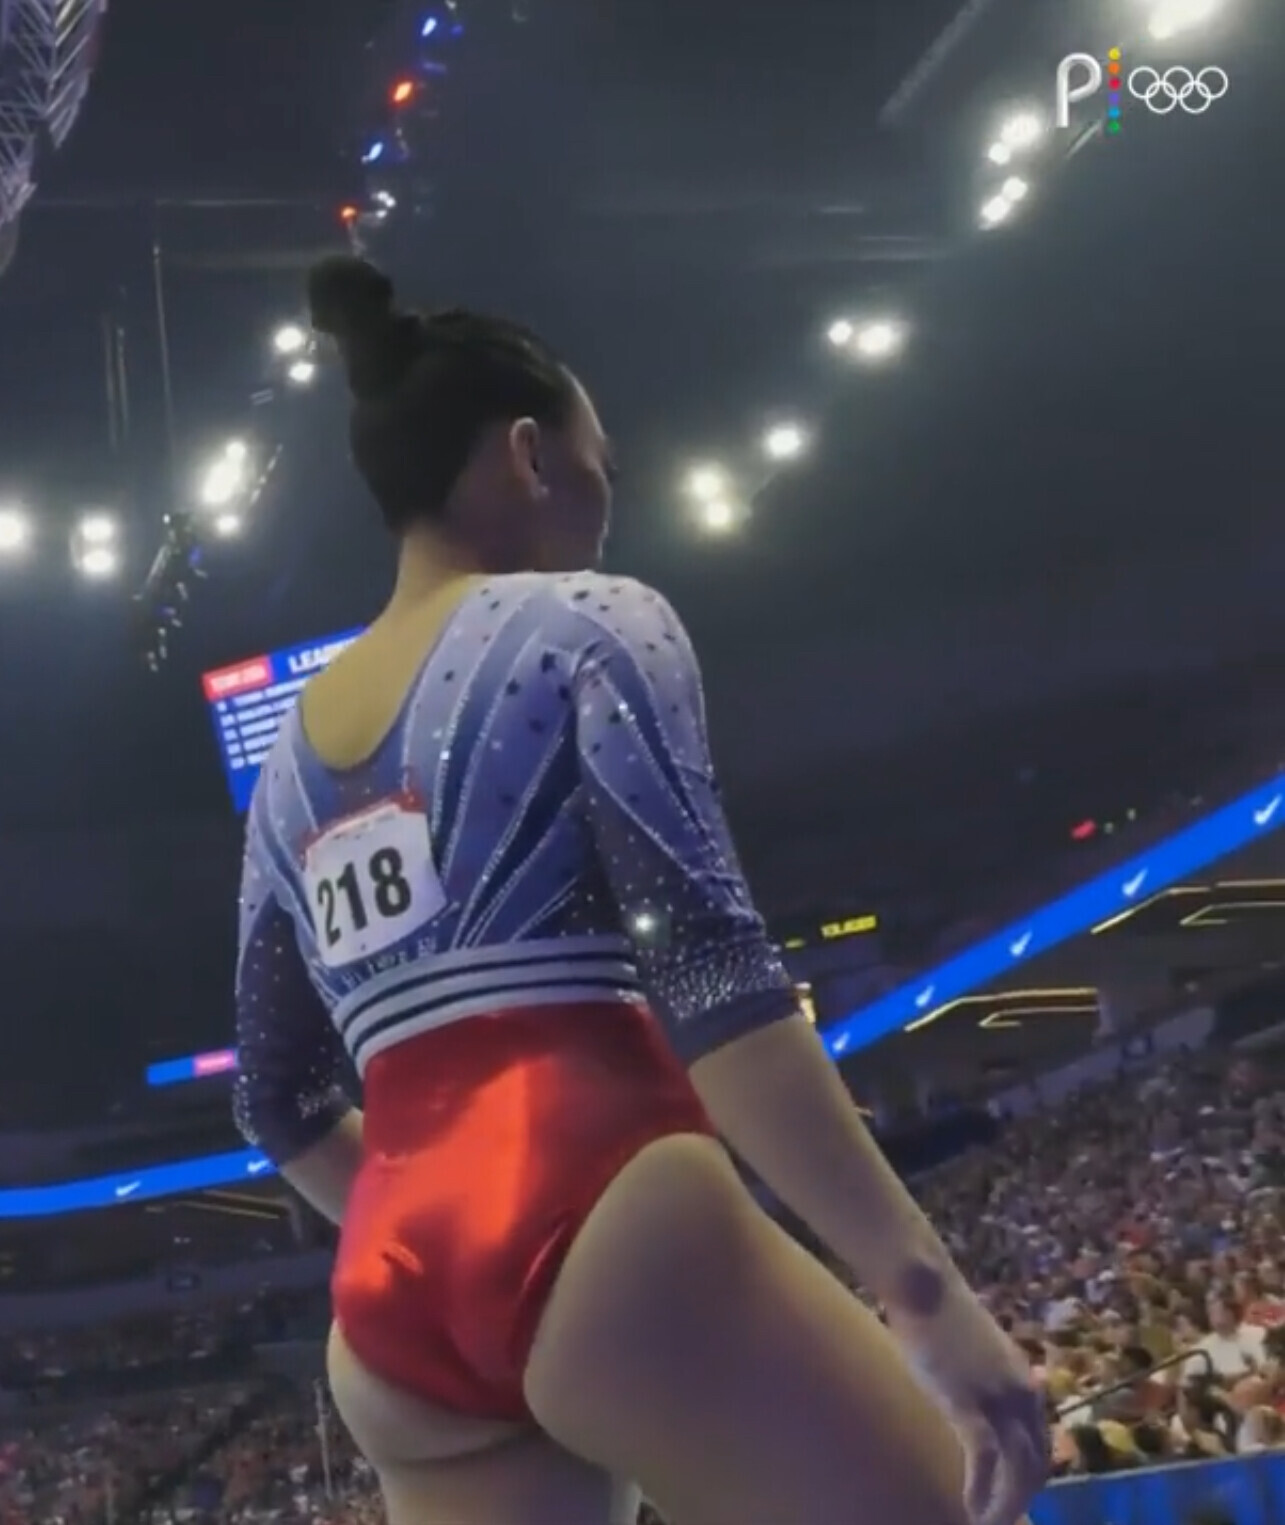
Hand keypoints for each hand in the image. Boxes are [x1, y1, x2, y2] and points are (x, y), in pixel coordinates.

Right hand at [889, 1272, 1048, 1524]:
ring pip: (1019, 1470)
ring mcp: (998, 1398)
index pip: (1041, 1444)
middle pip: (1037, 1463)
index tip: (1012, 1500)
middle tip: (999, 1521)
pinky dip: (983, 1490)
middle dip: (1021, 1500)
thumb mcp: (978, 1351)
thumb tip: (985, 1404)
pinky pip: (987, 1460)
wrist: (924, 1282)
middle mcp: (1023, 1393)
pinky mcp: (970, 1401)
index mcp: (1025, 1381)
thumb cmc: (939, 1310)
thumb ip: (990, 1379)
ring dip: (1005, 1505)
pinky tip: (971, 1508)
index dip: (1030, 1479)